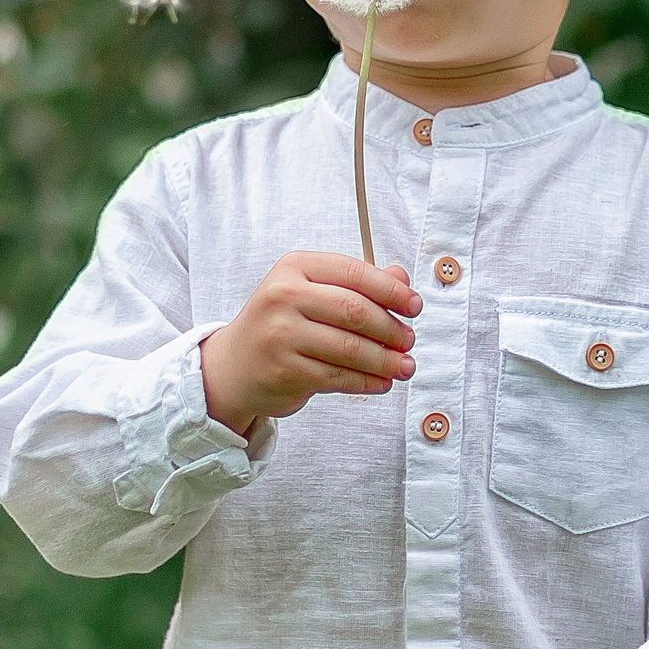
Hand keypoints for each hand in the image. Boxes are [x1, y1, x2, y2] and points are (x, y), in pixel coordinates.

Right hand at [200, 253, 420, 436]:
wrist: (233, 366)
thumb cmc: (281, 324)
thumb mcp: (311, 292)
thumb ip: (356, 283)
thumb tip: (402, 276)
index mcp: (294, 267)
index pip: (354, 272)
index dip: (392, 290)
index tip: (414, 306)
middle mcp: (283, 296)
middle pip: (354, 310)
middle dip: (391, 328)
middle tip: (409, 340)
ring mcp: (281, 334)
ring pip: (350, 348)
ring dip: (385, 360)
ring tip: (404, 366)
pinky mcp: (285, 370)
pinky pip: (339, 376)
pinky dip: (367, 381)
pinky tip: (382, 382)